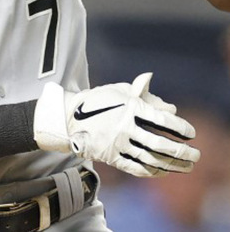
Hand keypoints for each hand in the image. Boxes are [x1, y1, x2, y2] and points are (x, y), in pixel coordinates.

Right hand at [33, 72, 199, 176]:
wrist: (67, 117)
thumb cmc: (96, 101)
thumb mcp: (118, 91)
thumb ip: (144, 95)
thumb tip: (171, 108)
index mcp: (128, 108)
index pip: (162, 120)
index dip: (180, 128)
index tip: (191, 133)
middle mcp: (124, 127)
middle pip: (159, 143)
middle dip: (182, 152)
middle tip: (196, 155)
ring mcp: (117, 144)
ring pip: (150, 158)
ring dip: (172, 165)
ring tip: (186, 167)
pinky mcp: (110, 156)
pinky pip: (135, 168)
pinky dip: (152, 171)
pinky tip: (162, 171)